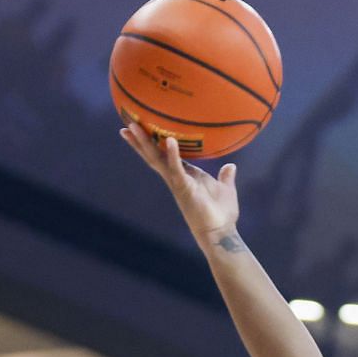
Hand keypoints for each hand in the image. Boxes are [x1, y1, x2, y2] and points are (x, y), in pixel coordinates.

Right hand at [120, 123, 239, 244]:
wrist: (221, 234)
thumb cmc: (222, 214)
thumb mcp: (225, 189)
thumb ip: (225, 177)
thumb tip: (230, 166)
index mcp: (184, 175)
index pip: (165, 155)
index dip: (153, 143)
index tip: (141, 129)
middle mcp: (176, 178)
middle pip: (154, 155)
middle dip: (140, 140)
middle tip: (127, 122)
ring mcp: (178, 183)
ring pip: (157, 159)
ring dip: (145, 143)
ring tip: (133, 126)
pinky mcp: (184, 189)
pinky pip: (177, 169)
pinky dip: (174, 155)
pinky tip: (171, 140)